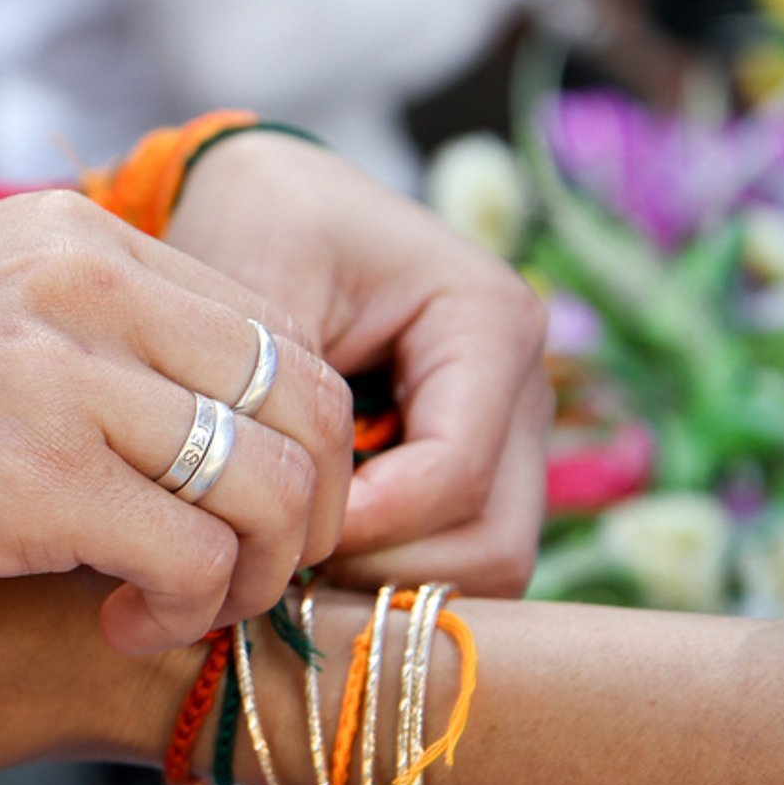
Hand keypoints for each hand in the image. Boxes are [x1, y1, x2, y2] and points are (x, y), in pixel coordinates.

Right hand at [0, 191, 355, 652]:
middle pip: (304, 400)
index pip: (271, 330)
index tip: (237, 509)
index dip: (290, 436)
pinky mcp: (37, 475)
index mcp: (75, 237)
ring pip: (273, 485)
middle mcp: (90, 283)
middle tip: (241, 574)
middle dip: (304, 509)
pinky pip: (197, 558)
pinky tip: (121, 623)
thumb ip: (65, 325)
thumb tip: (157, 401)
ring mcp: (67, 374)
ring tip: (180, 607)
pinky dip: (184, 612)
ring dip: (254, 573)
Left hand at [164, 134, 550, 596]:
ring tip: (281, 556)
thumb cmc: (261, 223)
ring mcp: (506, 440)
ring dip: (381, 583)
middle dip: (380, 571)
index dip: (363, 525)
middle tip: (274, 560)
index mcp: (488, 324)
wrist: (271, 201)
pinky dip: (380, 575)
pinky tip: (300, 549)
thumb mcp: (261, 282)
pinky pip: (448, 558)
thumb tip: (278, 522)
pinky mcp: (472, 473)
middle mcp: (522, 391)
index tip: (271, 525)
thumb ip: (281, 394)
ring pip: (480, 569)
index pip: (453, 475)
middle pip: (491, 545)